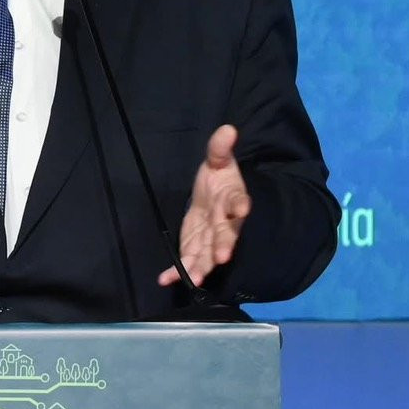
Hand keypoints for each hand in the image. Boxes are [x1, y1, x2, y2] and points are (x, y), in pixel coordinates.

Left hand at [159, 125, 250, 287]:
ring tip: (193, 279)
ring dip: (201, 267)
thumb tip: (228, 128)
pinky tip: (165, 279)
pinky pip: (188, 260)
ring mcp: (211, 239)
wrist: (215, 195)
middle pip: (226, 236)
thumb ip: (220, 148)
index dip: (241, 206)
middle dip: (224, 246)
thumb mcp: (218, 160)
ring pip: (208, 255)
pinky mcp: (196, 248)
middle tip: (222, 257)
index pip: (239, 202)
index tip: (243, 210)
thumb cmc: (219, 178)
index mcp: (232, 199)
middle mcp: (225, 223)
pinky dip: (177, 272)